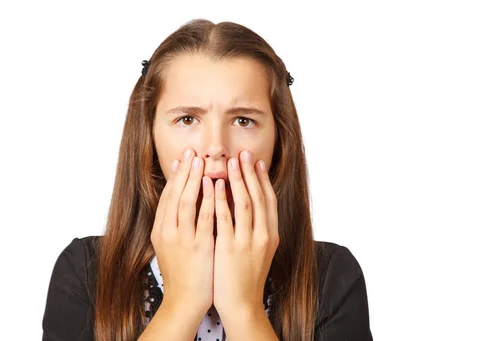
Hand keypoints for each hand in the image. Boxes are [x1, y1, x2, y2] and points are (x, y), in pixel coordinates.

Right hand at [150, 148, 214, 315]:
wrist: (185, 300)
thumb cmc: (183, 272)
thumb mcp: (172, 246)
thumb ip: (175, 224)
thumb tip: (183, 202)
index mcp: (161, 231)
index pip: (167, 196)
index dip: (175, 176)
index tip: (183, 158)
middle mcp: (168, 232)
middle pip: (174, 194)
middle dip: (184, 171)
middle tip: (192, 151)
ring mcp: (182, 239)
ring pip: (186, 202)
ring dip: (194, 179)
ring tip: (202, 161)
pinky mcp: (198, 247)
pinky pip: (204, 218)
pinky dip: (209, 199)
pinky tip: (215, 185)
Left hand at [212, 150, 278, 319]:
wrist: (241, 303)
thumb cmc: (246, 276)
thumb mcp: (259, 250)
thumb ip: (257, 228)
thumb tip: (248, 204)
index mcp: (271, 234)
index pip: (269, 200)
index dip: (263, 179)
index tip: (256, 161)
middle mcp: (263, 235)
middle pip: (259, 196)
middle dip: (250, 173)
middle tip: (243, 153)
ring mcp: (248, 242)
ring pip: (245, 203)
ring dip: (237, 180)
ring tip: (230, 161)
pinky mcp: (231, 248)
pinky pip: (226, 218)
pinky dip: (221, 199)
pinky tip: (215, 185)